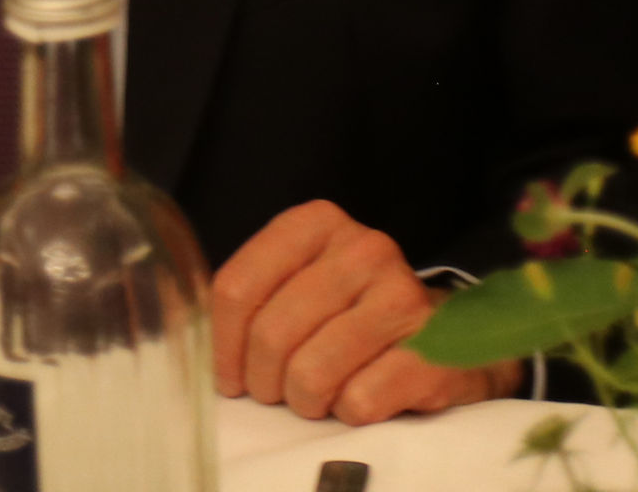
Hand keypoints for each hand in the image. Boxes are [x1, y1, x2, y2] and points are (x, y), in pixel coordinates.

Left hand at [210, 199, 520, 423]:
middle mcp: (364, 248)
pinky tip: (360, 396)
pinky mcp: (432, 350)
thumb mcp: (299, 286)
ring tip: (319, 395)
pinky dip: (348, 413)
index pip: (236, 288)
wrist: (445, 338)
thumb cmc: (352, 316)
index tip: (229, 376)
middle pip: (270, 334)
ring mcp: (403, 296)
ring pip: (310, 373)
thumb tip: (192, 340)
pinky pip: (358, 400)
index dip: (222, 346)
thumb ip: (250, 298)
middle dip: (264, 381)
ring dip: (305, 401)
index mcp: (317, 224)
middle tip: (278, 390)